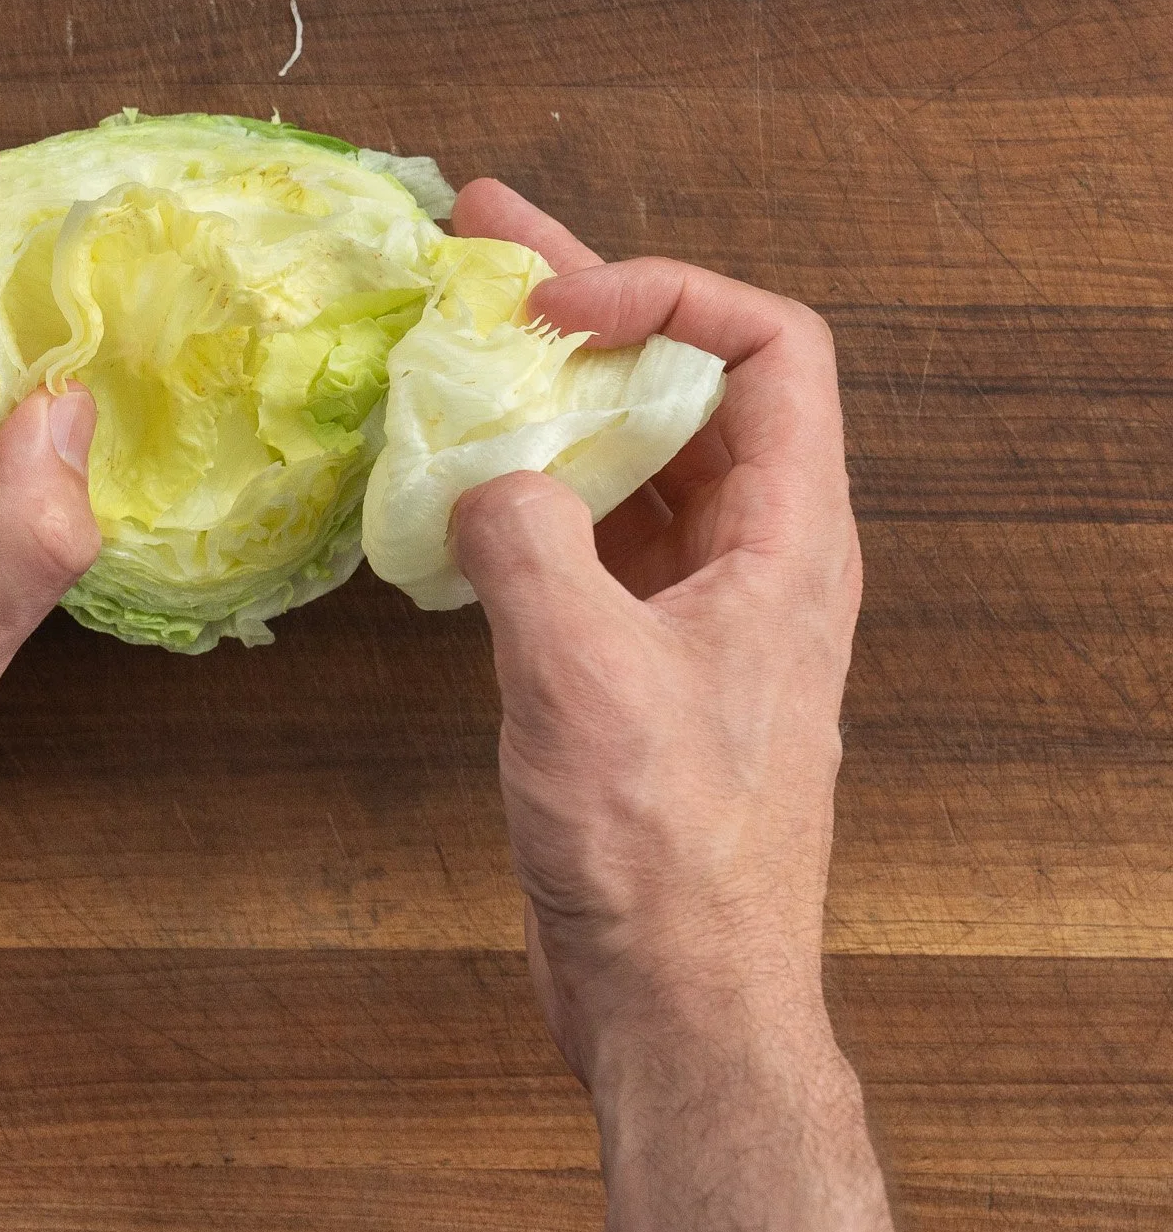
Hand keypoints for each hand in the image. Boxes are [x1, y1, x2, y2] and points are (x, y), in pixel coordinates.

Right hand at [447, 185, 931, 1231]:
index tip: (559, 302)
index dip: (670, 294)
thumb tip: (484, 479)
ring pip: (625, 452)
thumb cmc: (665, 848)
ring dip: (544, 387)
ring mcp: (690, 601)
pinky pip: (582, 529)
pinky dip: (519, 485)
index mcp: (786, 538)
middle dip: (586, 303)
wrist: (676, 997)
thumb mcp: (585, 674)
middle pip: (682, 383)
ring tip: (451, 326)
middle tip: (484, 234)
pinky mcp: (631, 649)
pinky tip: (445, 474)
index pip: (770, 349)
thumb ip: (528, 541)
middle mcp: (751, 551)